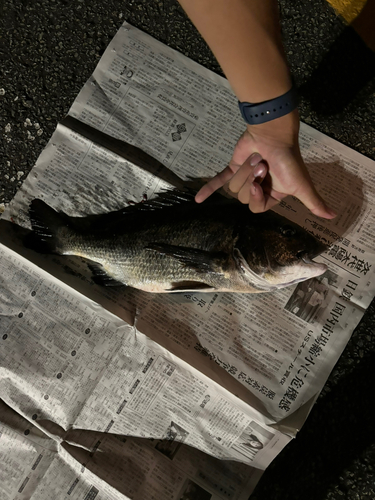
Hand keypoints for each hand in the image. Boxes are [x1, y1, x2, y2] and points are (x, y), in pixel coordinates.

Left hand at [195, 110, 336, 218]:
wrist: (272, 134)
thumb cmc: (288, 160)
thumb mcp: (301, 185)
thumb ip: (313, 203)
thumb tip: (332, 217)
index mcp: (272, 196)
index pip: (256, 208)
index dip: (256, 197)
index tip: (261, 182)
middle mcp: (257, 188)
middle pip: (243, 197)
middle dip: (251, 179)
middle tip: (261, 164)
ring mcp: (243, 178)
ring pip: (233, 187)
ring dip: (242, 171)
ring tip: (254, 158)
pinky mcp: (232, 167)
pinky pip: (218, 182)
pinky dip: (208, 189)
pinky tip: (197, 200)